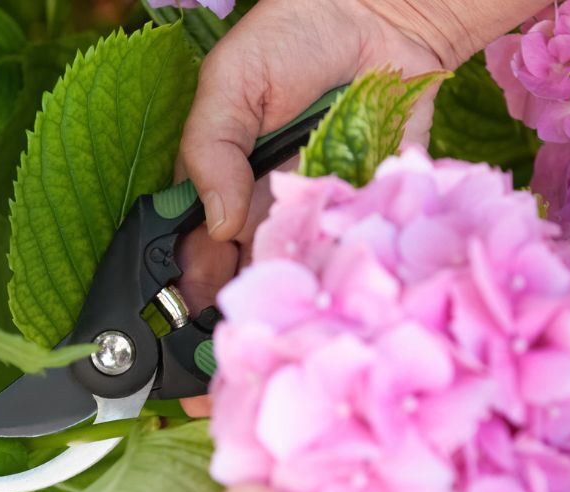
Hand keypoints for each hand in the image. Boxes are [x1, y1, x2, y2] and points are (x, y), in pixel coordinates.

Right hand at [175, 0, 548, 415]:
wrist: (385, 11)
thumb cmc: (295, 34)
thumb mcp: (231, 83)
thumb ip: (210, 150)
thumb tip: (216, 226)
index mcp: (230, 189)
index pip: (201, 259)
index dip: (190, 305)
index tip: (184, 349)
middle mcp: (279, 213)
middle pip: (256, 285)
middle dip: (245, 332)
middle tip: (239, 377)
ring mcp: (331, 218)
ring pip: (308, 284)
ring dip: (299, 324)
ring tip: (288, 365)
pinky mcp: (384, 212)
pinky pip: (370, 256)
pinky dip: (361, 287)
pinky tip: (351, 325)